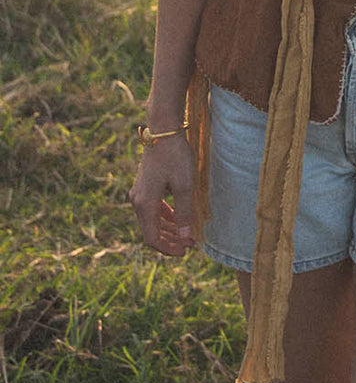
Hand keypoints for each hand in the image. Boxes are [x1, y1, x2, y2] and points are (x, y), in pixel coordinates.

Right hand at [128, 132, 195, 256]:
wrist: (163, 131)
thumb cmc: (175, 157)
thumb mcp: (184, 186)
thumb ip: (184, 214)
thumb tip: (185, 238)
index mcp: (144, 204)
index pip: (152, 238)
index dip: (168, 248)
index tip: (186, 251)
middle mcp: (137, 201)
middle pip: (151, 231)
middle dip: (171, 240)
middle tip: (190, 244)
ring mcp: (139, 193)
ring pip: (152, 220)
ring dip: (169, 229)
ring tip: (187, 234)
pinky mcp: (144, 186)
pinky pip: (153, 209)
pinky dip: (165, 217)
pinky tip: (178, 218)